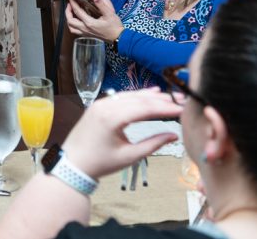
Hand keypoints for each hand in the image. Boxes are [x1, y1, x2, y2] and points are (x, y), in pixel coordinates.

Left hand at [62, 88, 182, 179]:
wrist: (73, 163)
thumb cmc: (100, 162)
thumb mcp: (129, 156)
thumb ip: (152, 144)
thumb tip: (174, 135)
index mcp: (111, 118)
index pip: (144, 108)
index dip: (166, 107)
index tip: (183, 108)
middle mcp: (105, 106)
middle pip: (139, 99)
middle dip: (161, 100)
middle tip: (182, 100)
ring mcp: (100, 104)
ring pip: (130, 95)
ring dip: (150, 96)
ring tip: (170, 97)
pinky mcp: (98, 106)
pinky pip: (120, 97)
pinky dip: (136, 96)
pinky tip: (150, 94)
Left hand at [65, 0, 122, 41]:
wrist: (118, 38)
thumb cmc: (115, 26)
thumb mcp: (110, 14)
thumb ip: (102, 5)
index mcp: (90, 23)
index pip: (77, 11)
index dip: (72, 3)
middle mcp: (85, 29)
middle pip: (70, 20)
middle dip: (67, 11)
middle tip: (70, 4)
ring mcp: (85, 33)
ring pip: (71, 27)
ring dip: (68, 19)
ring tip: (70, 12)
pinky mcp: (87, 35)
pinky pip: (75, 31)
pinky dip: (72, 25)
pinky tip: (75, 21)